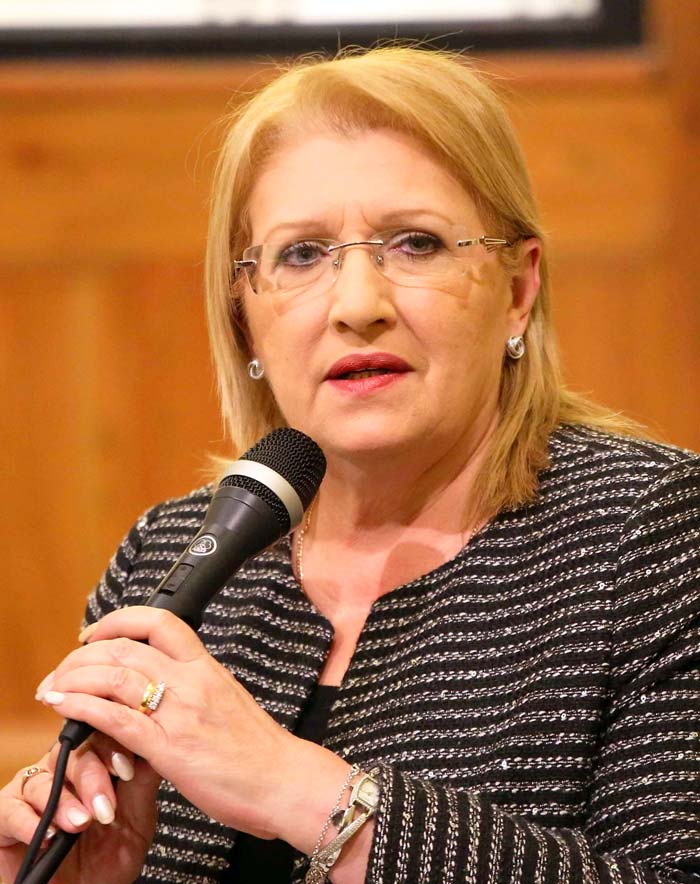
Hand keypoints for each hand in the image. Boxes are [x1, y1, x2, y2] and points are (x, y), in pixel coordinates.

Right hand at [0, 735, 159, 883]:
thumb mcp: (135, 822)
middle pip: (72, 754)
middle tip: (104, 808)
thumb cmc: (108, 859)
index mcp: (92, 764)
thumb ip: (142, 784)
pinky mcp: (5, 815)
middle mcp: (59, 771)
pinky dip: (29, 822)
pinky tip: (47, 836)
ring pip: (43, 781)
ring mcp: (30, 791)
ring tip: (80, 824)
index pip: (100, 737)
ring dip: (64, 804)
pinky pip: (10, 809)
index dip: (113, 748)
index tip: (127, 770)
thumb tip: (154, 746)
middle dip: (92, 778)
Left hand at [37, 607, 304, 840]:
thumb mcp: (225, 702)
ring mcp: (180, 712)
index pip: (161, 622)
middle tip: (64, 670)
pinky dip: (82, 707)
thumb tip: (159, 688)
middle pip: (126, 646)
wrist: (284, 780)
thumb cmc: (258, 749)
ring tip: (52, 688)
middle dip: (83, 654)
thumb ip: (192, 689)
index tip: (96, 633)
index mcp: (206, 667)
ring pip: (115, 676)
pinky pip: (116, 719)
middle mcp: (192, 681)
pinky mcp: (170, 747)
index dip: (120, 620)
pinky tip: (63, 706)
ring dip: (73, 678)